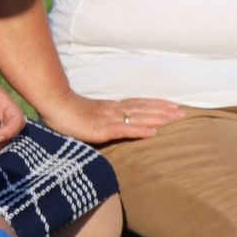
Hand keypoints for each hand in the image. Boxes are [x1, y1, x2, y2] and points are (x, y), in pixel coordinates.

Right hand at [43, 92, 181, 144]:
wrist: (53, 105)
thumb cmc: (65, 112)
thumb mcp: (88, 116)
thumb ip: (100, 120)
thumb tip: (109, 124)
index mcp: (110, 107)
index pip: (138, 104)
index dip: (156, 104)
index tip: (173, 106)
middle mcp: (113, 110)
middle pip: (143, 108)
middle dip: (164, 110)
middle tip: (183, 113)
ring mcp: (108, 119)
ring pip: (138, 117)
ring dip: (158, 117)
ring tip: (175, 119)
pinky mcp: (102, 129)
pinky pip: (124, 130)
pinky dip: (140, 130)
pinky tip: (153, 132)